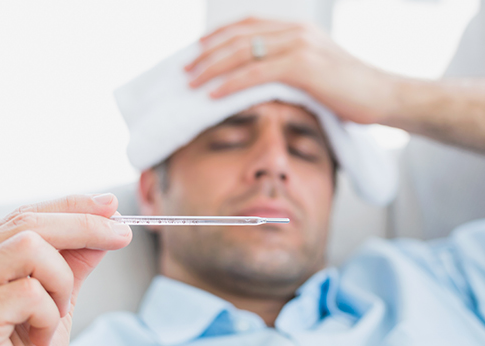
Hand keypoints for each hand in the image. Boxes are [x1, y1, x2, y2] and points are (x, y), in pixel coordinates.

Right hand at [0, 194, 131, 345]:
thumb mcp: (60, 300)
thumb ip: (74, 263)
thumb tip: (104, 227)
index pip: (28, 215)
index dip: (72, 206)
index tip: (110, 205)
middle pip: (30, 223)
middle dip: (86, 226)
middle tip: (122, 235)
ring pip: (28, 247)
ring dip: (61, 278)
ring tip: (58, 310)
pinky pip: (27, 292)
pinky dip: (49, 313)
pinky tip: (40, 336)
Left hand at [186, 17, 397, 124]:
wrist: (384, 96)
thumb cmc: (350, 90)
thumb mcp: (316, 72)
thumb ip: (289, 68)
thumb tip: (261, 81)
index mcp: (296, 29)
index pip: (247, 26)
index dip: (218, 37)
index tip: (196, 52)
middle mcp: (294, 31)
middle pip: (239, 36)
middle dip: (207, 53)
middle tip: (185, 69)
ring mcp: (299, 45)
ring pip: (243, 52)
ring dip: (212, 68)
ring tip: (191, 83)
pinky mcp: (303, 66)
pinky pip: (256, 73)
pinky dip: (231, 83)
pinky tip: (213, 94)